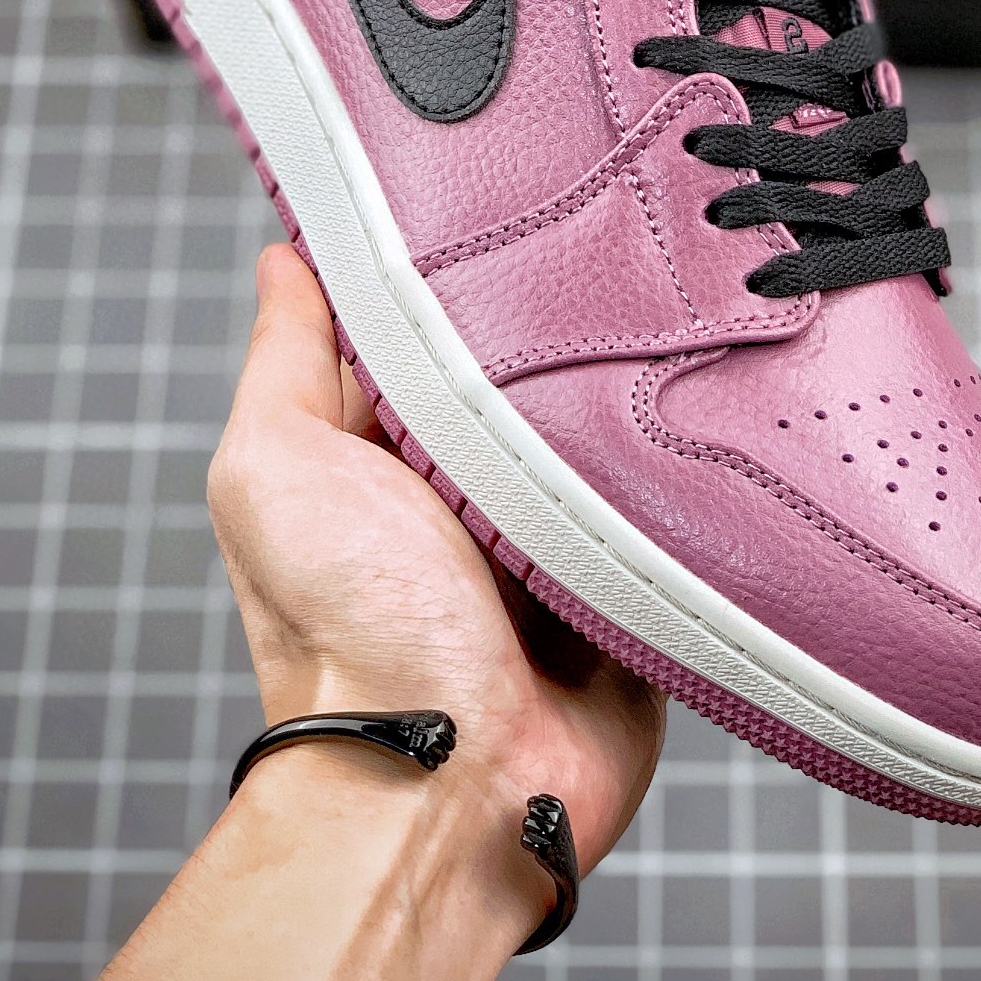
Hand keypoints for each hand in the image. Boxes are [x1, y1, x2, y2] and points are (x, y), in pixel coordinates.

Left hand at [207, 242, 665, 879]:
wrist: (451, 784)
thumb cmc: (346, 632)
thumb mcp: (277, 468)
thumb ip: (284, 361)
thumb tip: (284, 259)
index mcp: (380, 457)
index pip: (418, 333)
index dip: (449, 272)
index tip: (497, 197)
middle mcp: (465, 493)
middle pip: (521, 374)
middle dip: (555, 327)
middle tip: (605, 243)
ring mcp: (551, 539)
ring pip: (600, 430)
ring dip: (623, 397)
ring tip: (669, 317)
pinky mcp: (625, 584)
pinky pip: (664, 506)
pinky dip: (677, 472)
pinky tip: (702, 411)